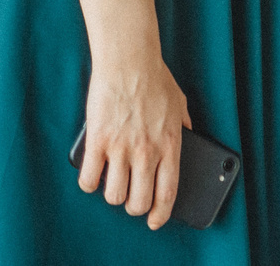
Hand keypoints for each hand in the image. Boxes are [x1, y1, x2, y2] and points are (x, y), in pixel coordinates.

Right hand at [78, 53, 192, 230]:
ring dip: (112, 195)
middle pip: (138, 202)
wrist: (128, 59)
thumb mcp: (180, 102)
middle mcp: (147, 152)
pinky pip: (88, 179)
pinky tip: (92, 174)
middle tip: (130, 198)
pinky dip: (89, 182)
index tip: (154, 220)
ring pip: (113, 196)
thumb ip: (185, 124)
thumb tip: (190, 137)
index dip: (160, 214)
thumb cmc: (155, 77)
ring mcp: (121, 148)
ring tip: (112, 183)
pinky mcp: (98, 141)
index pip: (167, 193)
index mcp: (170, 145)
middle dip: (134, 206)